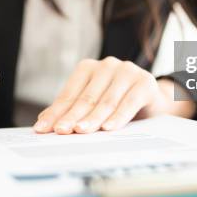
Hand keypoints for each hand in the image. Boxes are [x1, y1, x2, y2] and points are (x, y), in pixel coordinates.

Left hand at [33, 57, 195, 133]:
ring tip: (81, 131)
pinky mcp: (145, 82)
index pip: (69, 94)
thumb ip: (72, 110)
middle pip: (86, 97)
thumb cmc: (118, 102)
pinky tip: (108, 128)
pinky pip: (129, 102)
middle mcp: (107, 65)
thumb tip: (44, 121)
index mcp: (89, 68)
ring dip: (93, 118)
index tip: (43, 128)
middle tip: (60, 131)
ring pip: (106, 101)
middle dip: (72, 117)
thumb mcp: (94, 105)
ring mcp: (127, 71)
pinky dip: (118, 117)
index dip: (56, 112)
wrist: (154, 101)